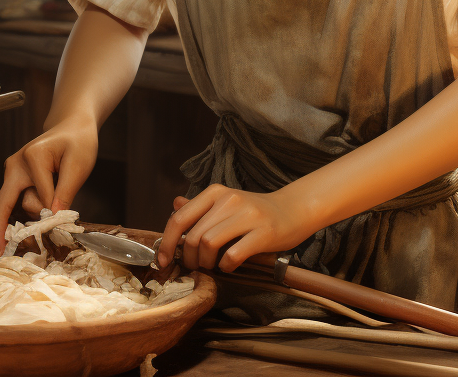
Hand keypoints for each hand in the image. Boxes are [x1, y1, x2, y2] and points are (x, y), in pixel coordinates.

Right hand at [0, 114, 97, 249]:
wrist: (72, 127)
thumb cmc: (78, 142)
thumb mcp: (79, 165)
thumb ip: (65, 192)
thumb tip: (52, 219)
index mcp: (33, 157)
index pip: (42, 197)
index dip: (54, 213)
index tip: (64, 224)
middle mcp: (15, 164)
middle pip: (4, 205)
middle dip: (3, 230)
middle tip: (2, 253)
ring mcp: (11, 171)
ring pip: (16, 205)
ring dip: (33, 213)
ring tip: (53, 204)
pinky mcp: (13, 178)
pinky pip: (15, 202)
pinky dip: (24, 213)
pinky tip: (26, 227)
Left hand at [156, 185, 314, 272]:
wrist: (292, 210)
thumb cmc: (255, 211)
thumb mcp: (226, 203)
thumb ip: (200, 207)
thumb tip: (175, 205)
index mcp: (216, 192)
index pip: (180, 218)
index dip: (167, 243)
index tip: (165, 261)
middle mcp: (229, 200)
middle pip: (193, 236)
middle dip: (189, 258)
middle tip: (197, 266)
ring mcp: (247, 215)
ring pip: (209, 244)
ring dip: (207, 263)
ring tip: (213, 265)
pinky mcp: (263, 232)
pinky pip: (233, 255)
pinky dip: (226, 266)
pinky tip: (230, 265)